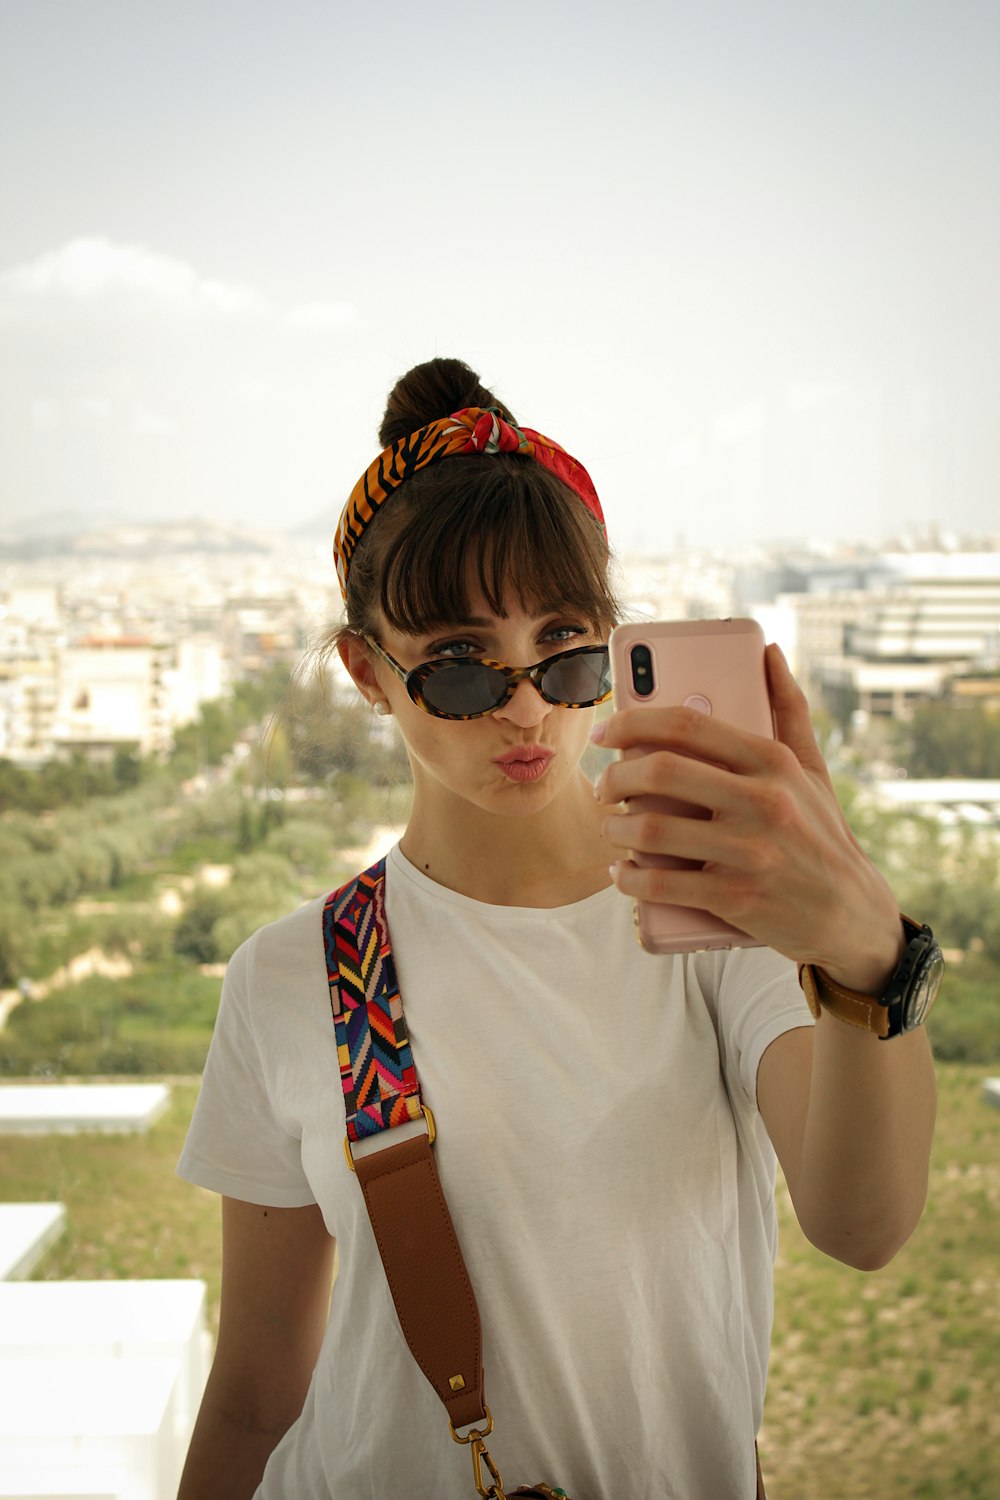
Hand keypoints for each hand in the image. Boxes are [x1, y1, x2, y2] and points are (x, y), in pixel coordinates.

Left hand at [593, 644, 903, 991]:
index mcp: (774, 762)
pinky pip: (662, 884)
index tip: (605, 733)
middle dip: (615, 777)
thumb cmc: (823, 833)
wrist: (853, 914)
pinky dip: (629, 879)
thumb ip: (790, 708)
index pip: (687, 724)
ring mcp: (750, 851)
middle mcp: (763, 801)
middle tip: (604, 787)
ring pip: (652, 830)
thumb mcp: (813, 769)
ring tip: (611, 829)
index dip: (632, 722)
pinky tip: (622, 873)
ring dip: (615, 829)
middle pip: (661, 772)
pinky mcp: (737, 899)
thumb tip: (769, 651)